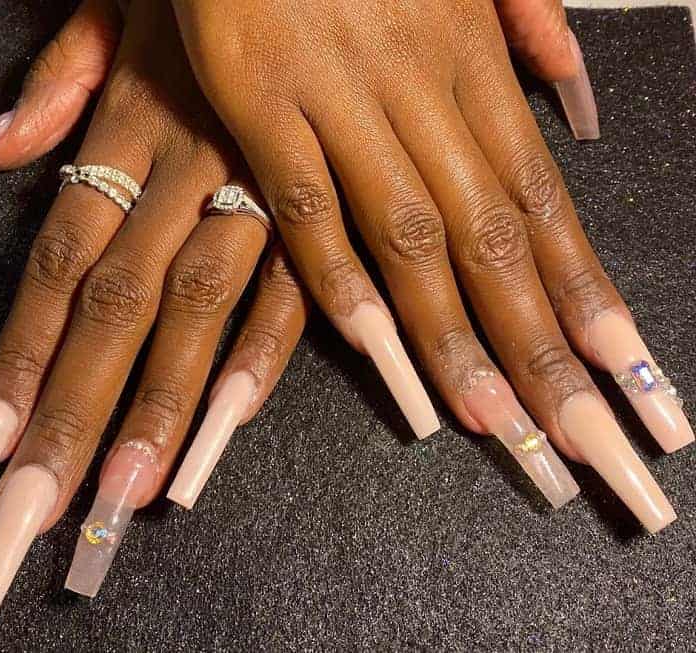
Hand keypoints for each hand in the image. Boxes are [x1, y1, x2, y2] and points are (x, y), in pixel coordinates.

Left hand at [0, 0, 307, 627]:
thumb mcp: (124, 2)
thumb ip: (62, 77)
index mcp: (128, 127)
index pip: (57, 266)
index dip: (18, 360)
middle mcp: (182, 174)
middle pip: (112, 312)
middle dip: (70, 416)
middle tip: (36, 514)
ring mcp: (255, 195)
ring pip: (194, 316)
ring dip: (156, 410)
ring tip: (119, 499)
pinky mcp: (322, 210)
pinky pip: (290, 289)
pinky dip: (260, 357)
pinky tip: (227, 426)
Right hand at [172, 0, 690, 527]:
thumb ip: (523, 26)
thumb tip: (578, 99)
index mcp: (476, 61)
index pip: (547, 204)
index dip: (590, 299)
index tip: (626, 380)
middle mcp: (425, 88)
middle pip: (497, 240)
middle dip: (546, 349)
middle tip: (590, 443)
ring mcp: (341, 94)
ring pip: (415, 235)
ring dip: (458, 337)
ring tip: (501, 427)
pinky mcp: (259, 95)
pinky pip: (308, 202)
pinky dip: (341, 278)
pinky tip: (380, 350)